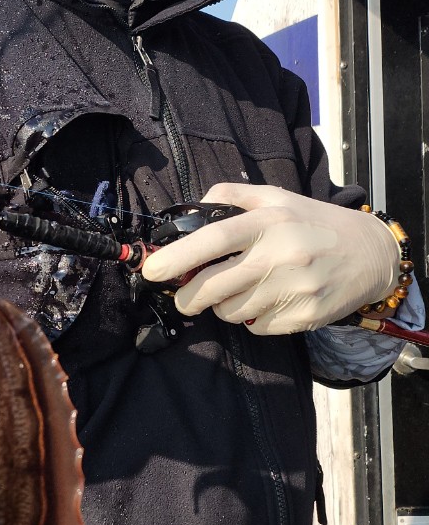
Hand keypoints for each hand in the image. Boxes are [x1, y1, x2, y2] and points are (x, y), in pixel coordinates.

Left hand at [140, 183, 399, 333]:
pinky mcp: (304, 316)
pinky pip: (256, 327)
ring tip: (237, 291)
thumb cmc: (314, 223)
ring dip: (222, 307)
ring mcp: (294, 289)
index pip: (215, 238)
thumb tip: (190, 209)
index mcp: (270, 221)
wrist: (372, 254)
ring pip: (231, 311)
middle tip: (183, 297)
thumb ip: (232, 197)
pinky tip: (266, 301)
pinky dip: (251, 319)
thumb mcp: (278, 198)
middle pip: (213, 286)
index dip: (178, 256)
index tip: (153, 270)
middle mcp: (281, 255)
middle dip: (187, 297)